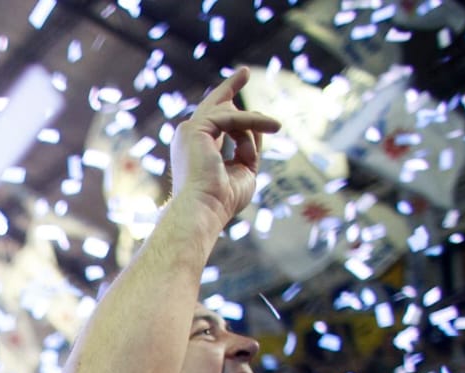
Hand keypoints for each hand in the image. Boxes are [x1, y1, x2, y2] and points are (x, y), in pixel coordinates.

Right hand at [168, 67, 280, 232]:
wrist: (203, 209)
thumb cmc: (222, 199)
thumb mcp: (244, 170)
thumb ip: (249, 149)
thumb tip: (258, 125)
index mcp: (198, 150)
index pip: (215, 125)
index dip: (229, 109)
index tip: (240, 95)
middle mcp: (189, 138)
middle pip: (214, 106)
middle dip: (229, 87)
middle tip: (245, 71)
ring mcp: (189, 132)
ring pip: (231, 114)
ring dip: (254, 125)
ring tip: (275, 126)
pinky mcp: (195, 128)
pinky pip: (233, 117)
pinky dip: (254, 121)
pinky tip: (274, 125)